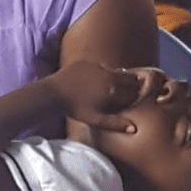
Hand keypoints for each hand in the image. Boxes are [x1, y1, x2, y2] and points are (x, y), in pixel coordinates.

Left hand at [51, 62, 168, 132]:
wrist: (52, 93)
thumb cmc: (75, 109)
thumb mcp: (95, 120)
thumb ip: (116, 123)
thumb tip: (135, 129)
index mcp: (113, 90)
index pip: (135, 90)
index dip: (137, 95)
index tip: (135, 101)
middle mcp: (109, 75)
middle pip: (129, 78)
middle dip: (132, 85)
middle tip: (128, 93)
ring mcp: (98, 67)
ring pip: (116, 71)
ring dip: (117, 78)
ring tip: (111, 88)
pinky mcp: (87, 62)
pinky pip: (101, 67)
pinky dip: (102, 73)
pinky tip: (96, 82)